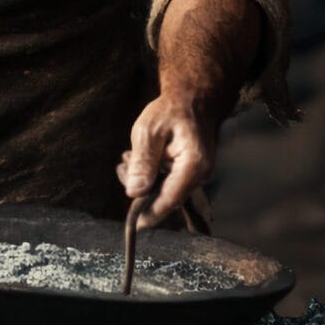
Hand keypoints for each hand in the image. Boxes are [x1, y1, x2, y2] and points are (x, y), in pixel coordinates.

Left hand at [118, 91, 225, 227]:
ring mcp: (199, 176)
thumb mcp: (148, 131)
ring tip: (130, 159)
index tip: (133, 225)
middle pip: (167, 199)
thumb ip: (142, 162)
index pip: (170, 199)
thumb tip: (134, 192)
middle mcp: (201, 175)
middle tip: (123, 169)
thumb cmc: (170, 111)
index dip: (150, 213)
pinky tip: (141, 160)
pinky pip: (170, 185)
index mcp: (193, 165)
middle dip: (142, 192)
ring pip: (167, 193)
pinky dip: (153, 178)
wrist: (193, 100)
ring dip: (146, 183)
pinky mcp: (192, 175)